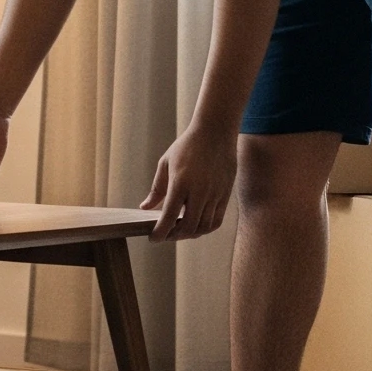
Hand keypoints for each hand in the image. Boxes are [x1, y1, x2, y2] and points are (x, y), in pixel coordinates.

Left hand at [141, 120, 236, 240]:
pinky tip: (196, 226)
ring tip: (179, 231)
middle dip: (174, 236)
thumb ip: (157, 189)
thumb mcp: (165, 163)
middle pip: (188, 227)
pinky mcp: (225, 195)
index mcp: (181, 183)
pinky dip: (205, 229)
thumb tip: (145, 207)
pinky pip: (216, 220)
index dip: (160, 232)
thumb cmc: (187, 146)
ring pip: (203, 227)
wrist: (216, 132)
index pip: (169, 217)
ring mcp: (215, 194)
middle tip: (165, 235)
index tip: (153, 238)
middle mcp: (200, 192)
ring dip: (190, 234)